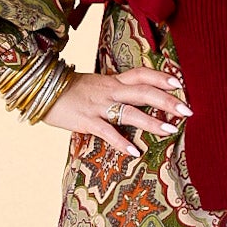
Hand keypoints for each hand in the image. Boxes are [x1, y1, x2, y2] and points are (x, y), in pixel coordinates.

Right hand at [40, 66, 191, 156]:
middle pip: (143, 91)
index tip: (180, 82)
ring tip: (170, 130)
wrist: (39, 90)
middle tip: (187, 110)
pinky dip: (121, 142)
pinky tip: (135, 152)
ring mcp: (98, 105)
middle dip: (167, 100)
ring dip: (152, 121)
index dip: (161, 76)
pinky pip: (107, 132)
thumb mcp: (93, 86)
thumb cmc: (66, 91)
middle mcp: (109, 90)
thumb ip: (112, 91)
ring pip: (130, 112)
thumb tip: (130, 100)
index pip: (141, 74)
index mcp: (112, 81)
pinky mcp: (86, 120)